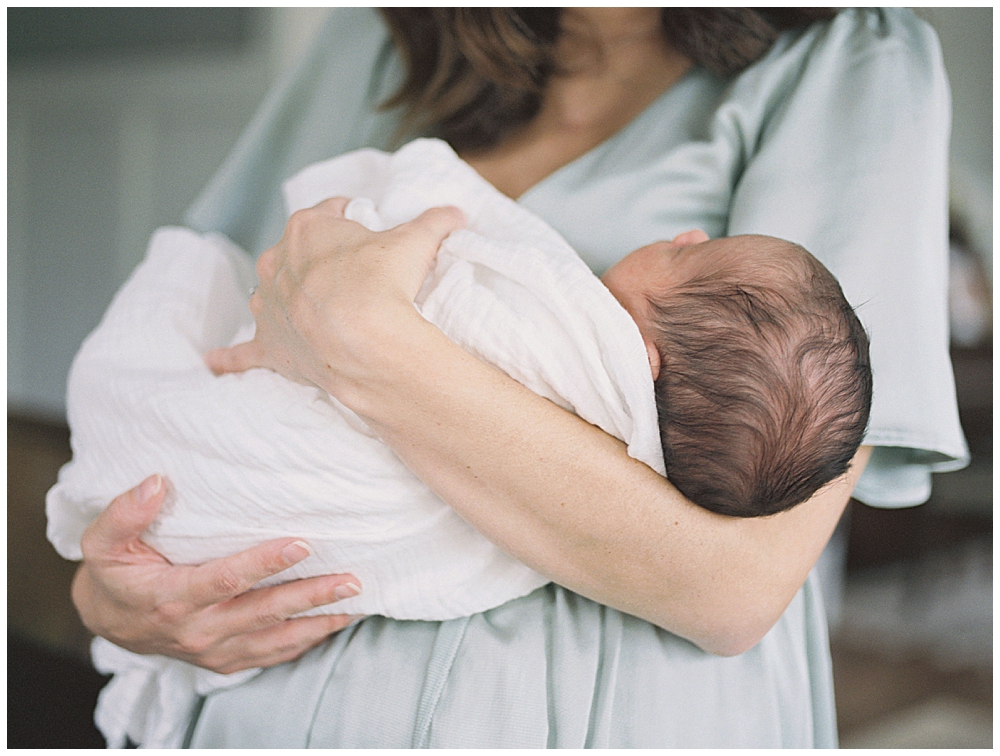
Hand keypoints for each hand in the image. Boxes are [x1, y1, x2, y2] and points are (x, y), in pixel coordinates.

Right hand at [72, 474, 362, 673]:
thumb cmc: (115, 575)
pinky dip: (308, 641)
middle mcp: (199, 630)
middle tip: (351, 580)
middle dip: (311, 595)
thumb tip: (156, 481)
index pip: (225, 580)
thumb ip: (126, 513)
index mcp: (173, 598)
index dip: (264, 563)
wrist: (111, 623)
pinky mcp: (228, 661)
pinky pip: (274, 655)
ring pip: (277, 638)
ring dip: (320, 621)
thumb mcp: (103, 543)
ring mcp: (216, 651)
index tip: (301, 543)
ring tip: (359, 603)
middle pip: (264, 612)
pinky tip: (338, 622)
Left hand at [204, 197, 464, 394]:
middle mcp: (277, 262)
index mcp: (307, 229)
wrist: (366, 341)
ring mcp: (269, 305)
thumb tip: (458, 212)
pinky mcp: (270, 345)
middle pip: (300, 254)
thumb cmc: (384, 284)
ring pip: (273, 293)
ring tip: (318, 310)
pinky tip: (213, 364)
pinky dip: (230, 358)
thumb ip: (435, 222)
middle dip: (322, 261)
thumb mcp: (416, 242)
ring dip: (288, 298)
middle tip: (356, 277)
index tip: (370, 234)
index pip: (329, 214)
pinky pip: (244, 352)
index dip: (352, 222)